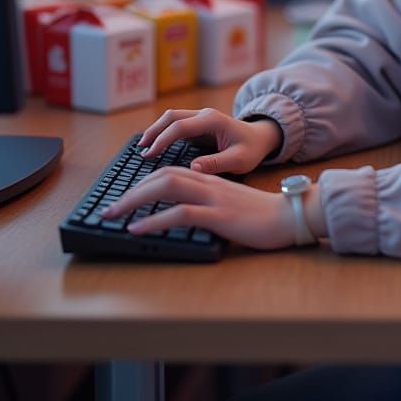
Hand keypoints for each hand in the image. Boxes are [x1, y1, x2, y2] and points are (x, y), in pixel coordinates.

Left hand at [101, 167, 297, 248]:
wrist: (291, 215)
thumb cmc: (263, 215)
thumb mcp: (231, 204)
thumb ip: (209, 203)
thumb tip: (185, 214)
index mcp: (211, 180)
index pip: (170, 173)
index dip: (144, 182)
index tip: (124, 198)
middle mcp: (208, 183)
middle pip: (162, 176)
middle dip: (131, 192)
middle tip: (109, 208)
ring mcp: (213, 198)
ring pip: (166, 188)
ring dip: (134, 201)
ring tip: (113, 215)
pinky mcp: (219, 215)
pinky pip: (181, 213)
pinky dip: (154, 220)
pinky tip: (138, 228)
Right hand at [136, 107, 282, 175]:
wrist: (261, 138)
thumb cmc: (252, 149)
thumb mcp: (239, 160)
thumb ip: (217, 163)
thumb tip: (192, 168)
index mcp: (213, 120)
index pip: (181, 126)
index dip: (163, 139)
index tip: (150, 154)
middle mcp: (205, 115)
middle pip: (172, 117)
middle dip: (154, 131)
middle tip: (141, 150)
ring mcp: (201, 117)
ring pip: (172, 117)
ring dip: (156, 130)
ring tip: (143, 147)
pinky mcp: (199, 124)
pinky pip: (176, 124)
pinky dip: (163, 132)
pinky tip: (154, 145)